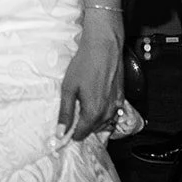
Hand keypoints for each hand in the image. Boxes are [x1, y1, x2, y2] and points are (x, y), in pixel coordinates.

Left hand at [57, 12, 123, 141]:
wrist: (104, 46)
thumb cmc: (85, 64)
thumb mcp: (68, 88)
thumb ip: (65, 113)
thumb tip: (61, 132)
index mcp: (94, 113)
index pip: (81, 134)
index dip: (70, 132)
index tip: (63, 128)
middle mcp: (108, 112)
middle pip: (92, 130)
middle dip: (81, 126)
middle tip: (71, 113)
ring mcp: (116, 105)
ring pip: (103, 123)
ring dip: (92, 120)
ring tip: (82, 104)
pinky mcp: (121, 97)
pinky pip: (111, 113)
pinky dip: (102, 112)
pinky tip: (94, 99)